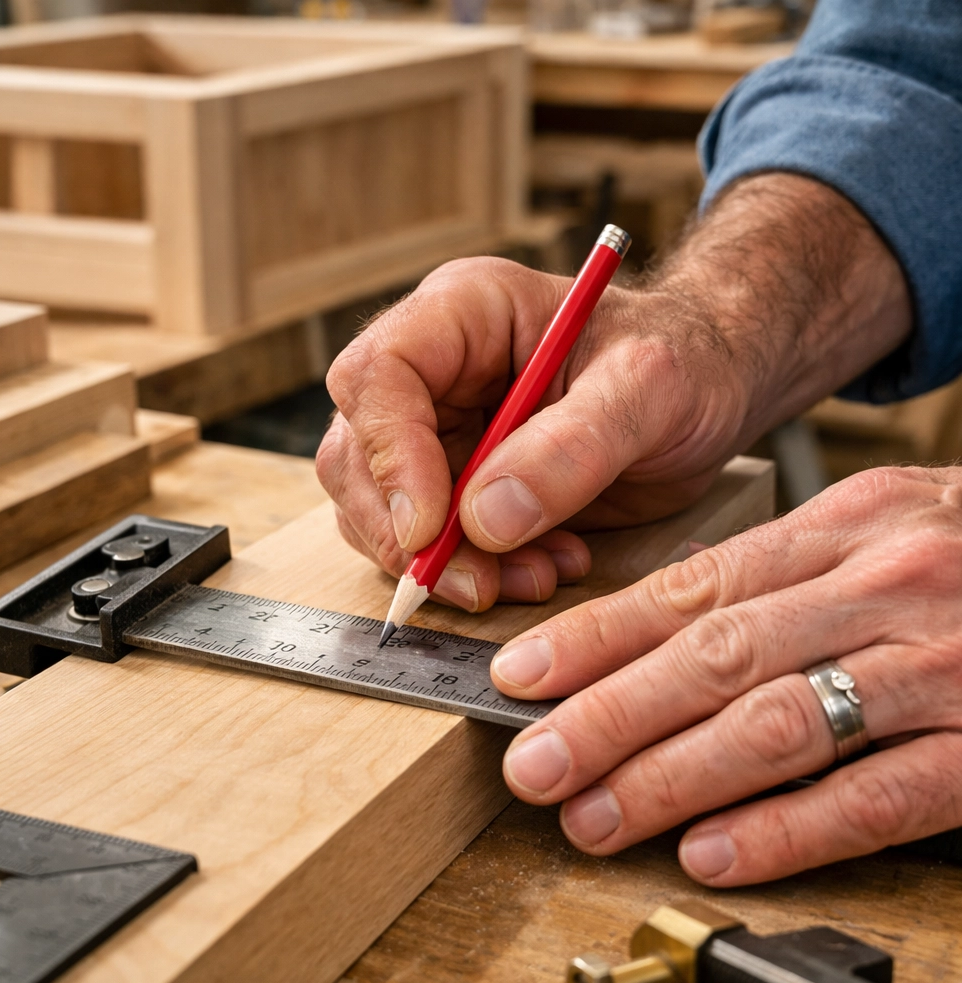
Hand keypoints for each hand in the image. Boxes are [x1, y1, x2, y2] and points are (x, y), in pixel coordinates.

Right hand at [319, 174, 908, 610]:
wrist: (710, 390)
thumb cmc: (687, 360)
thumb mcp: (651, 386)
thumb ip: (574, 444)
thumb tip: (486, 520)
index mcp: (464, 313)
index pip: (378, 376)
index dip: (390, 456)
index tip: (431, 528)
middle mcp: (435, 372)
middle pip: (359, 455)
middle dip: (408, 533)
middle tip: (477, 582)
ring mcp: (440, 432)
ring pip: (382, 510)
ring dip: (444, 563)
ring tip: (537, 574)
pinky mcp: (459, 486)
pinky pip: (429, 544)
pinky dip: (474, 574)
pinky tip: (543, 569)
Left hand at [491, 465, 961, 884]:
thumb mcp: (881, 533)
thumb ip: (780, 577)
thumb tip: (656, 627)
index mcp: (846, 527)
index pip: (693, 586)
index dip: (598, 636)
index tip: (523, 674)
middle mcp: (886, 586)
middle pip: (716, 656)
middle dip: (610, 715)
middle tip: (534, 762)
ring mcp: (944, 665)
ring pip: (778, 724)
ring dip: (672, 779)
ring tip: (595, 815)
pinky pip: (880, 796)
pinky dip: (788, 829)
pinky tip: (715, 853)